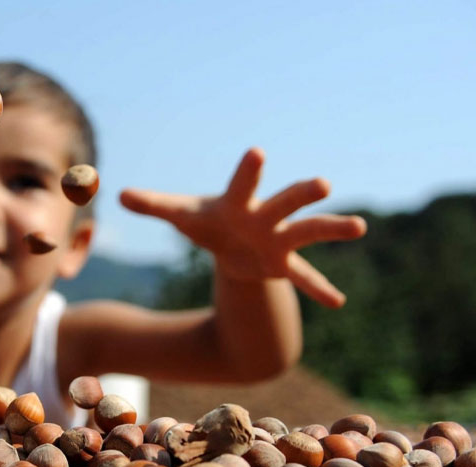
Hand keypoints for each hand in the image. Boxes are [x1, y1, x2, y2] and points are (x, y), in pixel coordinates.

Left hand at [119, 148, 366, 308]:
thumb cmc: (210, 222)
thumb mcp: (183, 215)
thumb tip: (118, 194)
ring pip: (309, 231)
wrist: (231, 245)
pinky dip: (319, 289)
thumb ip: (155, 205)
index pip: (242, 182)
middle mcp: (266, 216)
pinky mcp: (283, 266)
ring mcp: (279, 240)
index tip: (256, 153)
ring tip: (359, 227)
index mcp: (239, 202)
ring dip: (332, 229)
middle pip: (286, 202)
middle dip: (301, 194)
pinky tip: (339, 302)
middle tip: (323, 183)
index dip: (248, 170)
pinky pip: (304, 278)